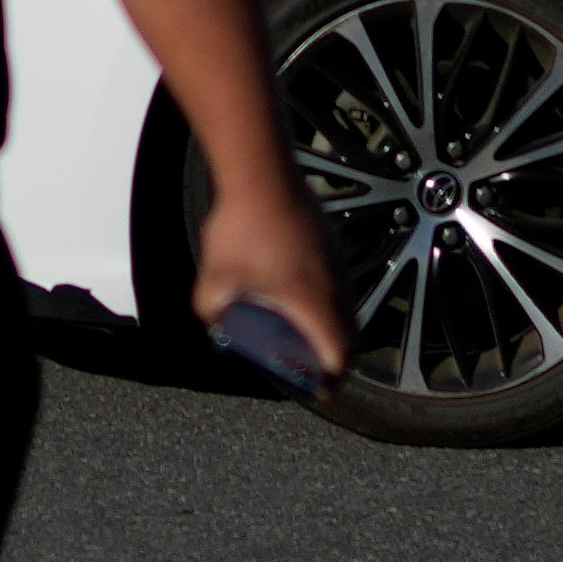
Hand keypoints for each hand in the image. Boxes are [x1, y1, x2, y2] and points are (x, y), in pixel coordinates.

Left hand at [187, 174, 346, 388]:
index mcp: (314, 302)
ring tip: (305, 331)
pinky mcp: (332, 239)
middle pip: (350, 333)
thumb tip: (214, 318)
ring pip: (347, 305)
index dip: (332, 378)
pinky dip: (328, 297)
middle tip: (313, 365)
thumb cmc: (243, 227)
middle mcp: (335, 283)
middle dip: (335, 355)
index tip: (322, 389)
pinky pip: (339, 280)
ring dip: (333, 324)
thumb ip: (212, 308)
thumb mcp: (214, 279)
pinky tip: (298, 291)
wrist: (260, 172)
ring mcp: (337, 259)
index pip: (340, 353)